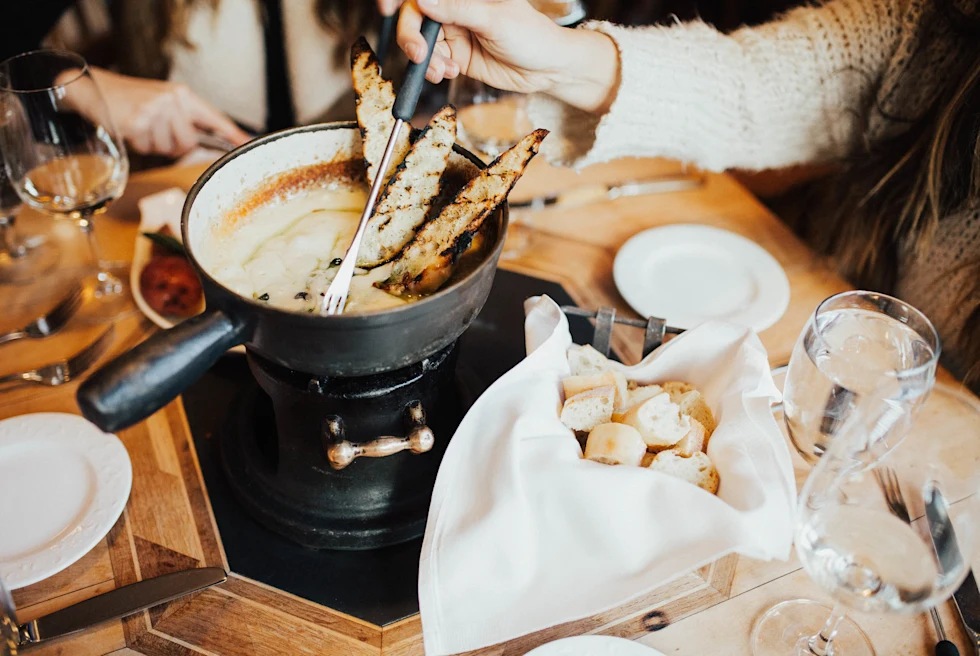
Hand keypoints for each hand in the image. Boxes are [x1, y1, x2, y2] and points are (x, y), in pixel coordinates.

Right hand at [88, 68, 249, 156]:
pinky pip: (148, 148)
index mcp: (183, 95)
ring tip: (142, 126)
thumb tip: (205, 144)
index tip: (247, 143)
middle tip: (156, 130)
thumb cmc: (133, 100)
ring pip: (168, 148)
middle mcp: (172, 100)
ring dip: (154, 144)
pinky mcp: (138, 123)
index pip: (214, 118)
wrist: (94, 88)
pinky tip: (130, 128)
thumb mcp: (164, 103)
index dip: (232, 133)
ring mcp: (155, 111)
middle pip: (190, 143)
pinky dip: (139, 144)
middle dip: (174, 145)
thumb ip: (185, 121)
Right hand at [382, 0, 619, 112]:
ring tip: (444, 70)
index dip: (403, 3)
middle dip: (412, 37)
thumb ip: (456, 10)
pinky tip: (449, 73)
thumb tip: (423, 1)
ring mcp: (454, 32)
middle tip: (419, 55)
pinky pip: (433, 62)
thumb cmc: (530, 35)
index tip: (387, 9)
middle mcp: (455, 9)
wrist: (547, 68)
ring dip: (426, 60)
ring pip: (422, 44)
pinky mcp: (456, 56)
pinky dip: (434, 70)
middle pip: (416, 18)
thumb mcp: (493, 19)